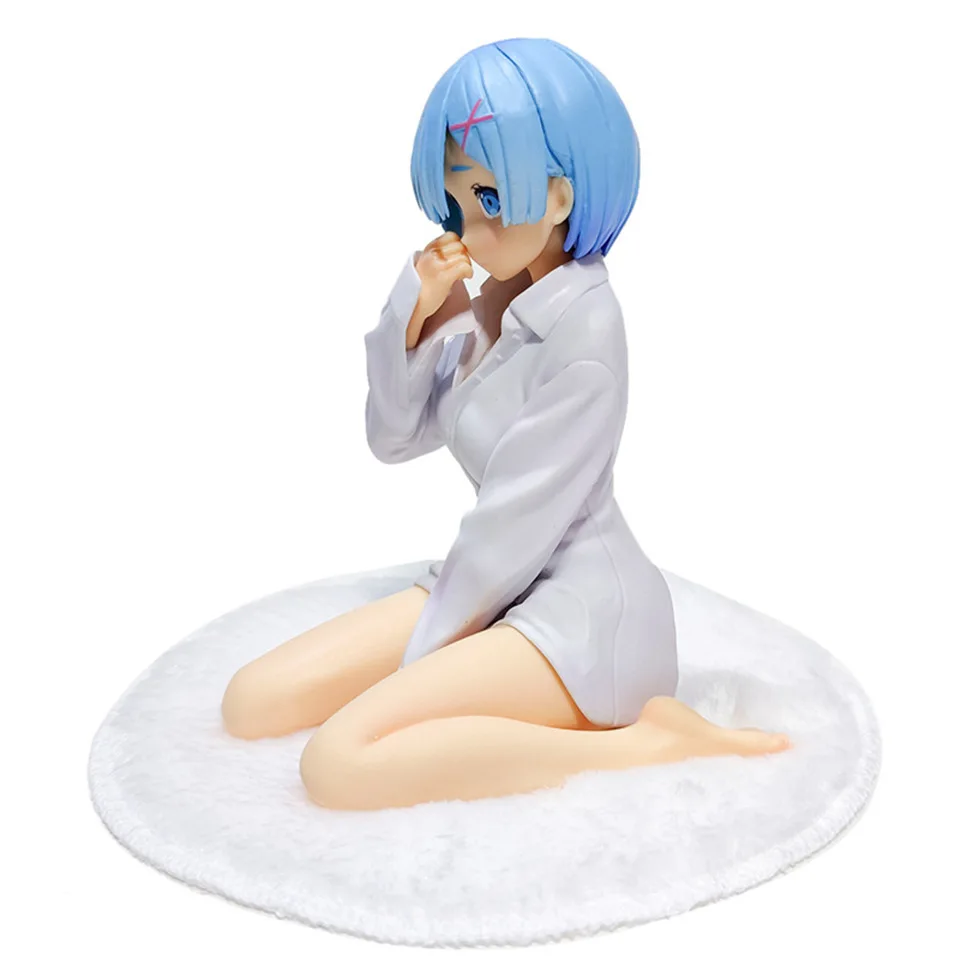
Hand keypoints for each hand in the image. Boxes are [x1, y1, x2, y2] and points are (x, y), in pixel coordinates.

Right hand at [407, 232, 473, 348]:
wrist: (414, 306)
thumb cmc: (422, 288)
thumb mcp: (427, 264)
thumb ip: (439, 254)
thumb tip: (458, 249)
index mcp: (428, 249)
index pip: (451, 235)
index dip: (459, 245)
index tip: (458, 256)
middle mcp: (431, 254)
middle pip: (460, 245)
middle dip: (464, 256)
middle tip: (461, 267)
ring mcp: (437, 265)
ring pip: (464, 255)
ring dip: (467, 265)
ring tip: (462, 274)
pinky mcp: (443, 277)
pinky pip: (464, 266)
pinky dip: (469, 272)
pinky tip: (465, 278)